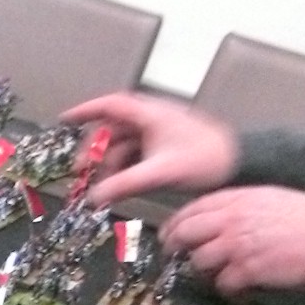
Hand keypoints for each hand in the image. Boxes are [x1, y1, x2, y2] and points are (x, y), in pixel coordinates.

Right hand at [61, 93, 239, 206]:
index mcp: (150, 115)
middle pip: (112, 130)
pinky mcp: (164, 147)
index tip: (64, 120)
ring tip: (102, 186)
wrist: (239, 163)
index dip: (85, 111)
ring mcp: (158, 133)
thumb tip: (94, 198)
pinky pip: (135, 154)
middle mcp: (152, 119)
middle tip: (82, 172)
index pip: (110, 106)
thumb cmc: (205, 159)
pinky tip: (120, 185)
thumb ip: (124, 185)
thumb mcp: (159, 172)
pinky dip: (124, 168)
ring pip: (123, 145)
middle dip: (94, 150)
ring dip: (109, 164)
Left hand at [161, 187, 304, 298]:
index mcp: (239, 200)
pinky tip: (243, 295)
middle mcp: (233, 220)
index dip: (174, 226)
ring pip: (199, 262)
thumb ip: (244, 209)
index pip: (191, 210)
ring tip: (225, 280)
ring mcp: (238, 245)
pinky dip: (231, 294)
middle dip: (175, 250)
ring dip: (208, 275)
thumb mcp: (274, 201)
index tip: (169, 237)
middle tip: (178, 263)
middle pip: (184, 234)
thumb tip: (223, 223)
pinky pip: (223, 286)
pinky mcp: (248, 269)